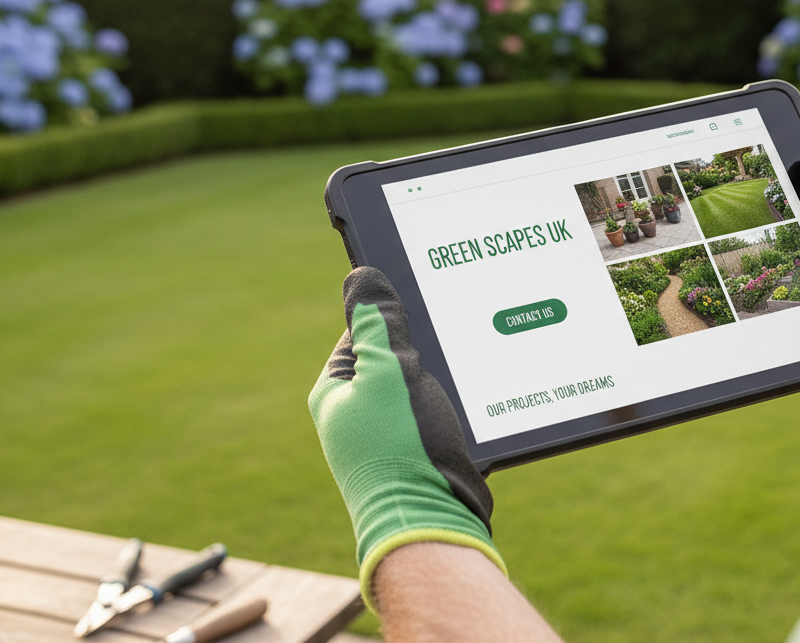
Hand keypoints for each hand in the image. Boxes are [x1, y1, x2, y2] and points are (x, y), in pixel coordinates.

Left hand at [308, 266, 505, 608]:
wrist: (431, 522)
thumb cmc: (402, 447)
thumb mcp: (390, 371)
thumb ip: (378, 324)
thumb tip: (362, 277)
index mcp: (333, 393)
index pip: (359, 332)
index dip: (391, 318)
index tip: (420, 307)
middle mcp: (353, 416)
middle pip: (392, 359)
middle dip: (422, 351)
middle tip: (445, 350)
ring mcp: (382, 438)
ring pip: (417, 388)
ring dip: (440, 381)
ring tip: (453, 386)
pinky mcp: (413, 456)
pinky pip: (433, 415)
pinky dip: (450, 406)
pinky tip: (466, 409)